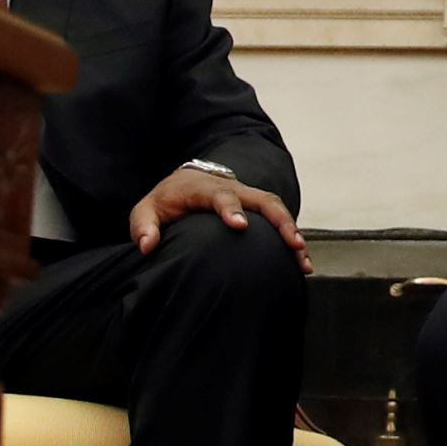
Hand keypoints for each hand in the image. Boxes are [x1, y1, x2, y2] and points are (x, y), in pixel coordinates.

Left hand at [129, 164, 307, 268]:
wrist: (186, 183)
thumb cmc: (167, 202)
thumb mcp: (147, 209)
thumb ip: (144, 225)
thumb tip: (147, 246)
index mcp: (203, 188)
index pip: (220, 194)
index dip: (230, 207)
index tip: (240, 225)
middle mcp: (232, 188)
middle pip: (262, 198)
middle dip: (279, 220)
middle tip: (293, 243)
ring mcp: (248, 197)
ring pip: (276, 208)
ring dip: (292, 230)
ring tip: (302, 257)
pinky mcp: (257, 208)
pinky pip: (279, 218)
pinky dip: (291, 237)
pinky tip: (301, 262)